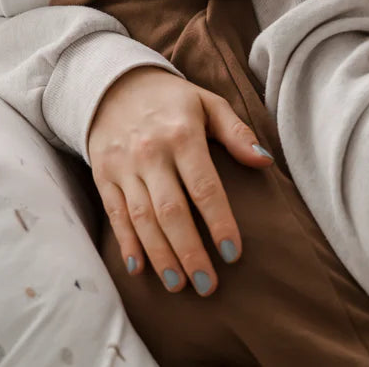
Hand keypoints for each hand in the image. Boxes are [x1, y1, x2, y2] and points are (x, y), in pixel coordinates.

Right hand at [87, 66, 275, 296]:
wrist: (115, 83)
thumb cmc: (172, 100)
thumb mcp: (208, 103)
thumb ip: (236, 132)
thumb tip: (265, 162)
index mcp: (182, 134)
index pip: (204, 187)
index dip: (219, 223)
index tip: (233, 254)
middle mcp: (151, 152)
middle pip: (172, 212)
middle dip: (190, 252)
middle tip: (207, 285)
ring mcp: (124, 166)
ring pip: (143, 220)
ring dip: (161, 256)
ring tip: (180, 285)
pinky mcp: (103, 175)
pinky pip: (116, 214)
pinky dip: (127, 244)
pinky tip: (140, 268)